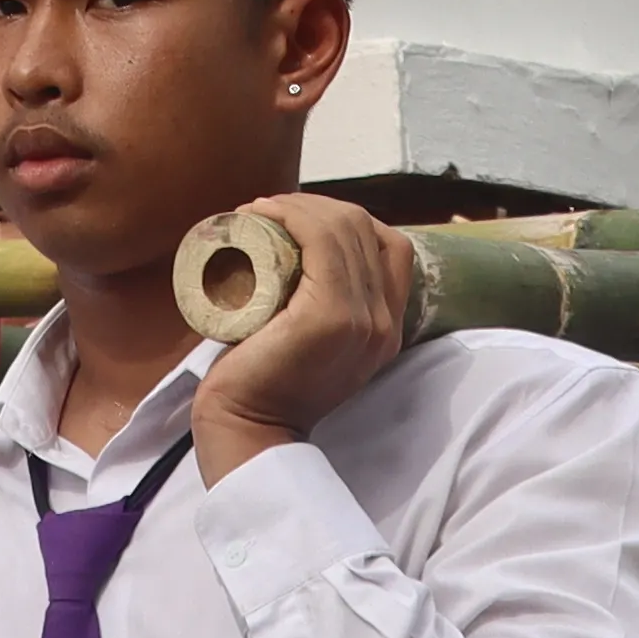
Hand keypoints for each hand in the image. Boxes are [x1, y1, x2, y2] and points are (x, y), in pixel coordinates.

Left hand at [196, 195, 412, 477]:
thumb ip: (325, 318)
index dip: (347, 219)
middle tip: (266, 213)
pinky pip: (322, 243)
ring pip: (343, 228)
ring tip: (258, 212)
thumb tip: (298, 267)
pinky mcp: (330, 316)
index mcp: (387, 329)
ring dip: (298, 207)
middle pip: (365, 228)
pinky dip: (294, 217)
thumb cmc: (263, 384)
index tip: (297, 221)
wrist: (247, 430)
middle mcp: (384, 323)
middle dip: (315, 206)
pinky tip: (264, 215)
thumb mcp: (312, 345)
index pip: (391, 247)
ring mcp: (362, 319)